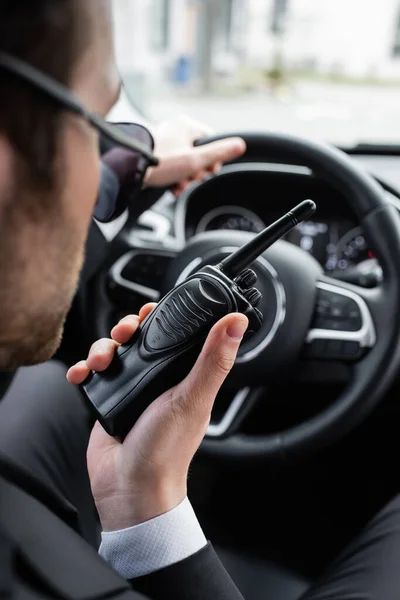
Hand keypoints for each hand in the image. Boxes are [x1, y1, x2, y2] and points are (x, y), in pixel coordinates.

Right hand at [67, 304, 247, 530]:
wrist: (130, 488)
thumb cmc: (166, 451)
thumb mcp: (192, 398)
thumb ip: (214, 360)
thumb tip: (237, 323)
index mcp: (183, 375)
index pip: (174, 334)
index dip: (163, 318)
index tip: (151, 311)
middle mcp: (158, 380)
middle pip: (139, 338)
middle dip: (126, 329)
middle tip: (123, 335)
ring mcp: (131, 389)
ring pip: (114, 351)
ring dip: (102, 348)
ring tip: (100, 362)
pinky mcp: (108, 400)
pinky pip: (92, 375)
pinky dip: (83, 369)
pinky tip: (81, 375)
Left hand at [144, 115, 245, 193]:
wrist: (129, 169)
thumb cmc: (161, 162)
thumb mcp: (195, 160)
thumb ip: (219, 153)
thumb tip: (241, 144)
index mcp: (186, 126)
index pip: (211, 141)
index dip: (213, 159)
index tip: (208, 171)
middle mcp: (175, 129)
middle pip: (198, 153)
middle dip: (196, 172)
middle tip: (190, 180)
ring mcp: (164, 141)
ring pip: (184, 162)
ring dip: (185, 178)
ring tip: (179, 186)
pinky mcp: (155, 153)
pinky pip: (171, 165)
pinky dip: (174, 177)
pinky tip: (171, 187)